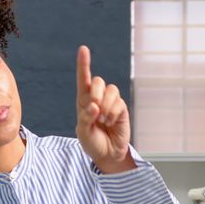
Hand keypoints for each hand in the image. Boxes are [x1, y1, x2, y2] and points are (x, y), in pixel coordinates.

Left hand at [75, 46, 134, 172]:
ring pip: (110, 90)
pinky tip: (110, 123)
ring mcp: (110, 102)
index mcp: (83, 101)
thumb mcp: (83, 132)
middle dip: (95, 92)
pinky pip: (118, 103)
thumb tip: (94, 106)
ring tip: (103, 120)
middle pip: (98, 81)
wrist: (107, 154)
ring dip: (106, 105)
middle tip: (94, 108)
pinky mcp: (121, 108)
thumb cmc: (91, 142)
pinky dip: (113, 113)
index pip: (83, 79)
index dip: (84, 63)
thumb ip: (86, 118)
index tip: (84, 49)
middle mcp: (97, 98)